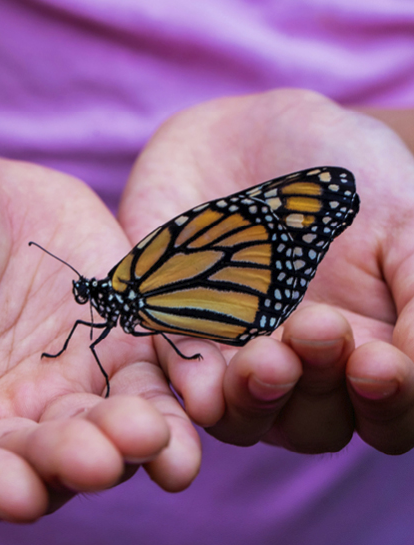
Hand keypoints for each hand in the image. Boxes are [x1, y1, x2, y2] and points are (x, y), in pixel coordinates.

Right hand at [0, 150, 200, 520]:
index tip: (15, 494)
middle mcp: (9, 412)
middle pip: (43, 454)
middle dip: (74, 459)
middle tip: (103, 459)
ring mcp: (71, 380)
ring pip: (107, 423)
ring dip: (136, 438)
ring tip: (160, 438)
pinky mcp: (120, 343)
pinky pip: (153, 372)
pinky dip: (176, 388)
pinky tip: (201, 396)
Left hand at [119, 89, 413, 454]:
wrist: (249, 133)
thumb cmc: (339, 170)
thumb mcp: (403, 216)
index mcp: (364, 346)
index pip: (386, 410)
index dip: (389, 402)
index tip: (380, 361)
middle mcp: (299, 364)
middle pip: (312, 423)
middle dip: (318, 389)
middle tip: (317, 328)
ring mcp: (235, 354)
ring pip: (245, 415)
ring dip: (255, 400)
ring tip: (267, 359)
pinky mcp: (177, 332)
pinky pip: (181, 376)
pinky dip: (193, 386)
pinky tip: (202, 386)